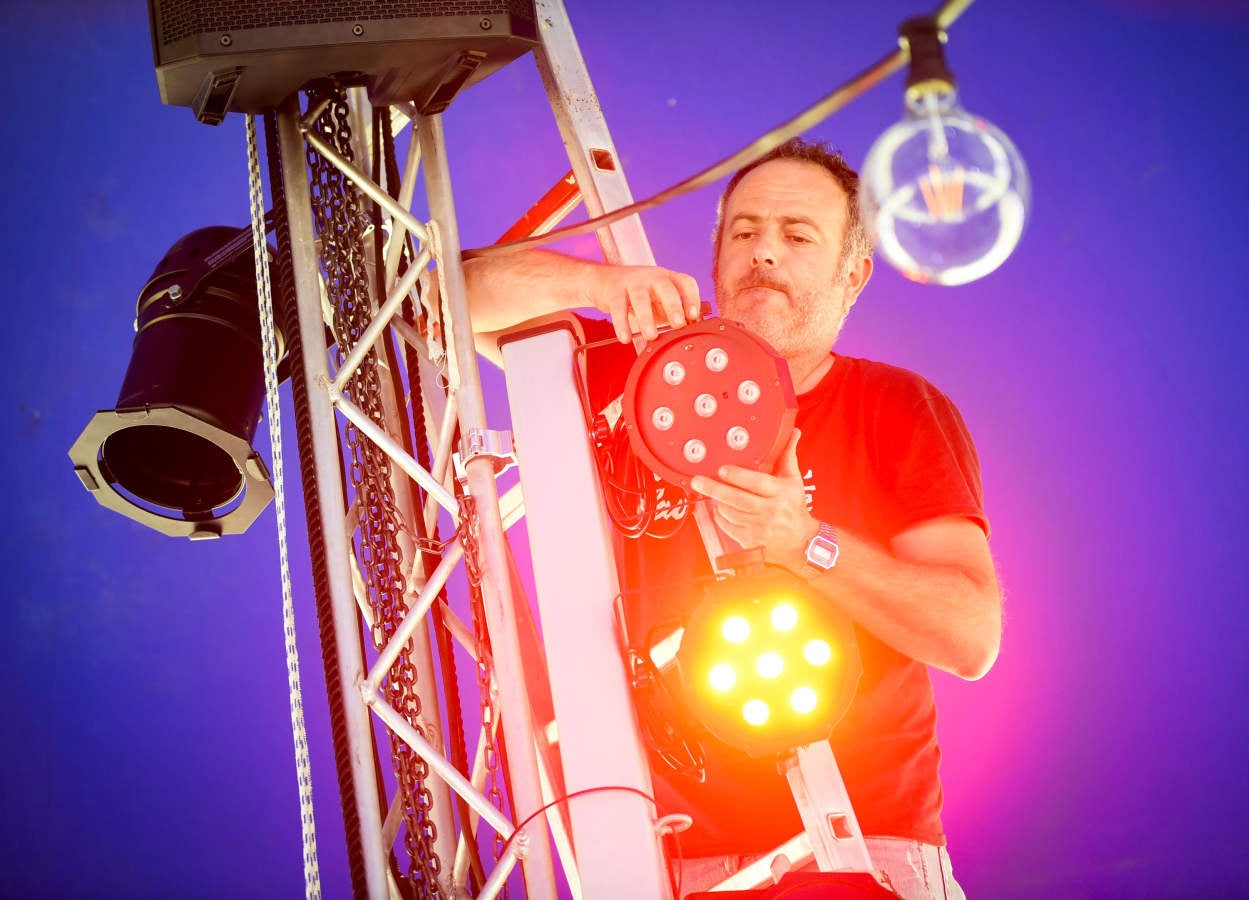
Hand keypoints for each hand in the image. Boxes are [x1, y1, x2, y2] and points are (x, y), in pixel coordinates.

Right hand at [592, 264, 701, 342]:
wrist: (604, 280)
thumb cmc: (637, 293)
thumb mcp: (658, 299)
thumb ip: (672, 313)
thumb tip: (689, 330)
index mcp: (667, 278)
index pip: (685, 282)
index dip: (692, 298)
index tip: (694, 316)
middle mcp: (652, 277)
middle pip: (666, 288)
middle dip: (673, 306)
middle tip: (678, 324)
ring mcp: (632, 282)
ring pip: (641, 298)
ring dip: (647, 318)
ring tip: (651, 335)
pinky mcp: (614, 290)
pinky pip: (618, 307)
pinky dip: (622, 324)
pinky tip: (625, 337)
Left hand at [689, 429, 815, 570]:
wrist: (800, 540)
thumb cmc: (794, 507)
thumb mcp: (794, 481)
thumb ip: (788, 457)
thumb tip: (793, 433)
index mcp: (781, 492)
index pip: (757, 482)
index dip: (737, 476)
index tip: (722, 470)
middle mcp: (771, 510)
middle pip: (738, 498)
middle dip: (714, 489)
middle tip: (698, 481)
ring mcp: (760, 527)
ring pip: (730, 512)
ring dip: (718, 502)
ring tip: (713, 493)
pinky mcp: (751, 541)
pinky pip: (728, 526)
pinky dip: (720, 517)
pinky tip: (721, 508)